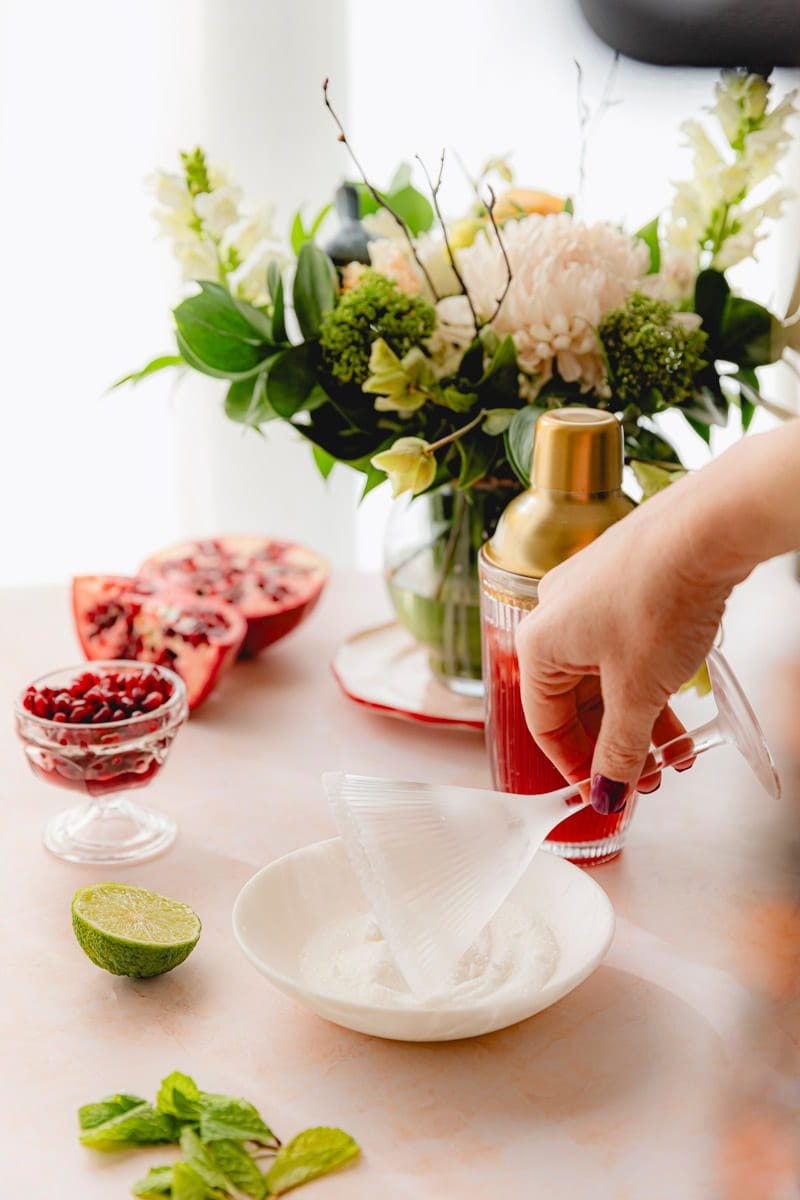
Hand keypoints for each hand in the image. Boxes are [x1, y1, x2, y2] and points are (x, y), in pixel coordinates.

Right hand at [515, 475, 731, 811]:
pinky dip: (647, 681)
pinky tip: (678, 704)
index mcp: (538, 643)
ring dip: (638, 718)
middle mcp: (554, 615)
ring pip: (605, 675)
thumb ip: (621, 749)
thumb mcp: (639, 692)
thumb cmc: (660, 598)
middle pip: (576, 701)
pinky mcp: (622, 580)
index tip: (606, 791)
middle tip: (648, 778)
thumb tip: (610, 792)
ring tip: (675, 751)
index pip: (545, 724)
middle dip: (616, 744)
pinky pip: (624, 646)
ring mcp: (588, 594)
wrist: (707, 526)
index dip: (577, 766)